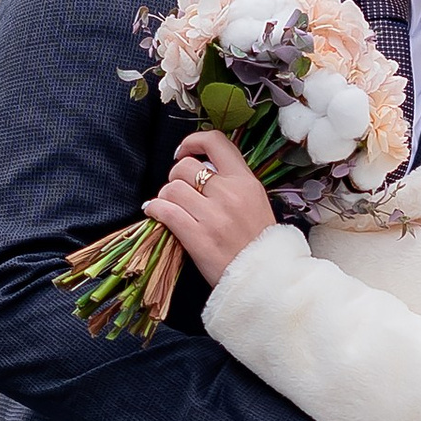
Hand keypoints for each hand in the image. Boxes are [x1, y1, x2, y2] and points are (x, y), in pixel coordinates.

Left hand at [144, 126, 274, 283]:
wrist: (266, 279)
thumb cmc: (261, 245)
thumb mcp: (257, 203)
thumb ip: (233, 184)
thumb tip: (202, 171)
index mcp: (246, 182)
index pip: (216, 142)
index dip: (193, 141)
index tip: (184, 152)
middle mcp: (230, 193)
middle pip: (185, 166)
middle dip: (175, 177)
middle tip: (179, 192)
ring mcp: (214, 216)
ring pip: (171, 188)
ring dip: (165, 196)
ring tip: (170, 207)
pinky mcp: (198, 237)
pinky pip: (165, 211)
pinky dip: (155, 209)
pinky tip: (156, 214)